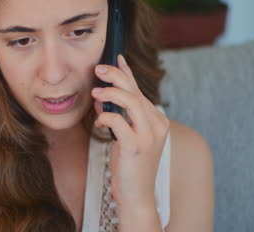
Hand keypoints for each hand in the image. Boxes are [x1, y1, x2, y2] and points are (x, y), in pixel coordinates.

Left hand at [91, 54, 169, 211]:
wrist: (137, 196)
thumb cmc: (130, 167)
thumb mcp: (125, 137)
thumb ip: (118, 116)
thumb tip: (102, 98)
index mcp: (157, 121)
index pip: (140, 91)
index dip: (127, 73)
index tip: (117, 58)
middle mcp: (157, 125)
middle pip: (136, 92)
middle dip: (117, 76)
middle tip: (99, 68)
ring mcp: (149, 136)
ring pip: (131, 102)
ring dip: (111, 93)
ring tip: (96, 91)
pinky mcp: (136, 146)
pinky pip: (119, 121)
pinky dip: (106, 117)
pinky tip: (99, 121)